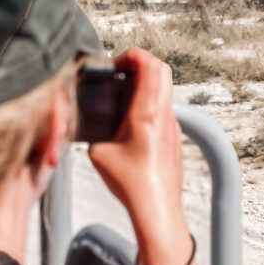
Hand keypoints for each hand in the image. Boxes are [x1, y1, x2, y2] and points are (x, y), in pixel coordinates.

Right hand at [88, 48, 198, 264]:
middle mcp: (164, 115)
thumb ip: (93, 131)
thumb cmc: (133, 186)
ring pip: (166, 88)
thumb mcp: (98, 153)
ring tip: (126, 89)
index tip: (119, 60)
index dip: (134, 55)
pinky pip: (165, 107)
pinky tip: (133, 115)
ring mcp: (173, 125)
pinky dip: (150, 100)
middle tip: (122, 69)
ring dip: (148, 81)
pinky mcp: (174, 136)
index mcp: (147, 114)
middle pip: (163, 70)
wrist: (157, 209)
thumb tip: (89, 122)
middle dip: (141, 62)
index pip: (151, 66)